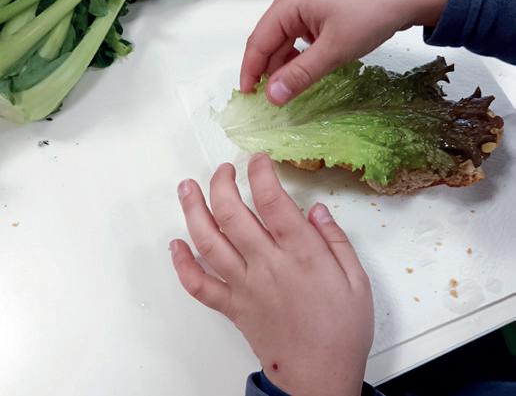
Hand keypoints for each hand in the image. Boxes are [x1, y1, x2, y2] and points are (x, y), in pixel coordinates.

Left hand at [170, 154, 373, 395]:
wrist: (319, 378)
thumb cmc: (341, 330)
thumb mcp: (356, 280)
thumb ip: (335, 240)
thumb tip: (316, 209)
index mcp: (301, 254)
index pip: (272, 200)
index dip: (260, 173)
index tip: (257, 160)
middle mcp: (267, 265)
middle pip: (232, 214)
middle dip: (221, 183)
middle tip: (222, 170)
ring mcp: (244, 286)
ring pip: (208, 242)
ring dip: (193, 211)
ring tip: (186, 189)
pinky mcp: (232, 307)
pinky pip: (199, 285)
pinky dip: (182, 265)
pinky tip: (175, 245)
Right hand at [240, 0, 454, 104]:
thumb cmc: (371, 13)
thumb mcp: (333, 50)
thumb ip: (300, 75)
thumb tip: (271, 97)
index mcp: (288, 4)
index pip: (258, 42)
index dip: (250, 71)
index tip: (248, 96)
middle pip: (269, 39)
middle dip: (267, 69)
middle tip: (269, 98)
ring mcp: (306, 1)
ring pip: (285, 38)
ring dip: (284, 63)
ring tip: (289, 88)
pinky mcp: (320, 7)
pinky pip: (300, 34)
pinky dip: (299, 54)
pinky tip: (306, 69)